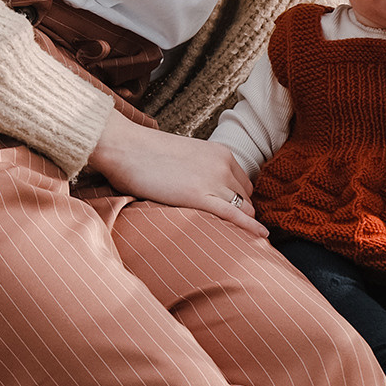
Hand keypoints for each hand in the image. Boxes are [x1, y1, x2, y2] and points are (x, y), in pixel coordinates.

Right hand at [86, 111, 267, 237]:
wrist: (124, 146)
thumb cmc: (144, 152)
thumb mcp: (183, 155)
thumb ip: (198, 169)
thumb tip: (196, 185)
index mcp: (220, 153)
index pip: (244, 182)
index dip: (238, 198)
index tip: (232, 211)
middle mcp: (223, 165)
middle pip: (246, 197)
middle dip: (241, 211)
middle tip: (231, 227)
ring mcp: (213, 180)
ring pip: (243, 208)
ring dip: (242, 221)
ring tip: (241, 238)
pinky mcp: (200, 197)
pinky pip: (234, 215)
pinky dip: (250, 227)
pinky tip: (261, 236)